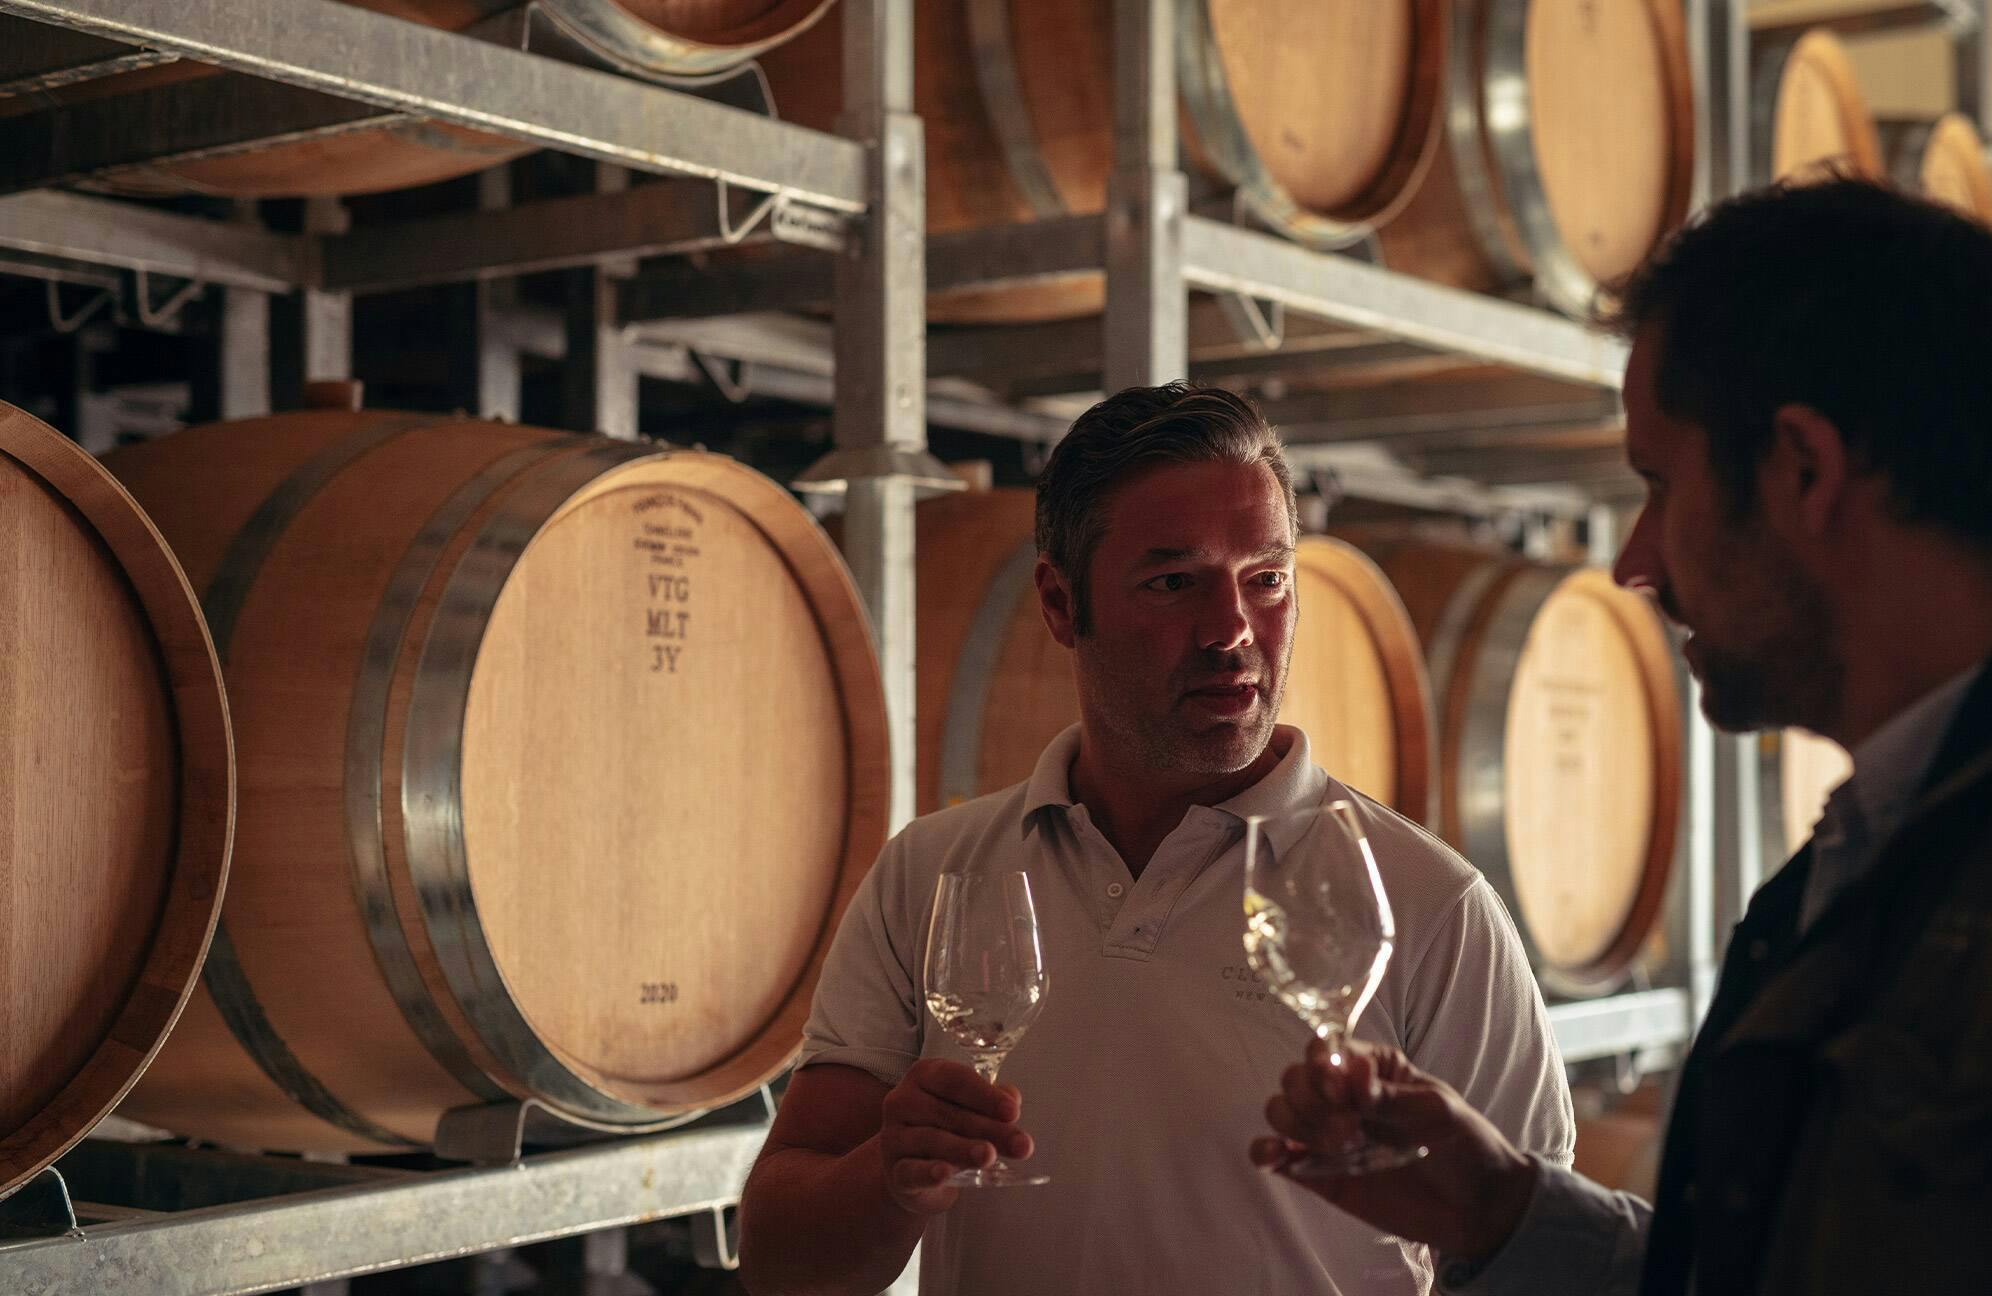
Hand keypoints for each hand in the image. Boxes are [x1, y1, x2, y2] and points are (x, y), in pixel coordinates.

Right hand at [877, 1058, 1033, 1215]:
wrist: (912, 1169)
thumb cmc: (945, 1128)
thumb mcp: (969, 1109)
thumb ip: (993, 1102)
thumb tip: (1012, 1099)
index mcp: (923, 1076)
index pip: (955, 1080)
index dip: (986, 1095)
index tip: (1012, 1112)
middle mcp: (902, 1101)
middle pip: (950, 1113)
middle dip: (989, 1129)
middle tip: (1020, 1144)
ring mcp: (894, 1136)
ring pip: (933, 1140)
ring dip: (964, 1149)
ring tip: (990, 1155)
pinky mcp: (894, 1171)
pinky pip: (912, 1170)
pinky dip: (929, 1172)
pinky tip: (945, 1173)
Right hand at [1250, 1038, 1537, 1263]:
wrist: (1477, 1207)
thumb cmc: (1464, 1143)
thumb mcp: (1437, 1111)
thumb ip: (1390, 1096)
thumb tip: (1353, 1071)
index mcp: (1370, 1068)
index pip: (1325, 1049)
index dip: (1324, 1066)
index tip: (1343, 1093)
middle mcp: (1340, 1095)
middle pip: (1294, 1079)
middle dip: (1313, 1102)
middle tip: (1351, 1132)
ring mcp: (1325, 1134)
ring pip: (1280, 1111)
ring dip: (1298, 1125)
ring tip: (1340, 1148)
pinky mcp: (1316, 1173)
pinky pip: (1272, 1155)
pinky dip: (1265, 1150)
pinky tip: (1279, 1156)